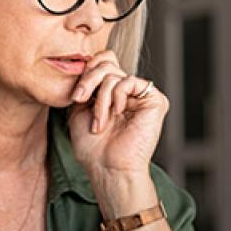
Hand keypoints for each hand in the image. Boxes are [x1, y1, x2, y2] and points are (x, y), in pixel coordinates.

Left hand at [67, 50, 167, 176]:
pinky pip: (129, 81)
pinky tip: (117, 113)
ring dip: (100, 99)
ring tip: (98, 121)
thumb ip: (85, 84)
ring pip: (114, 74)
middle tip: (79, 99)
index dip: (88, 70)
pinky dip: (116, 96)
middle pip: (107, 63)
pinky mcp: (155, 100)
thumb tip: (87, 62)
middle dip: (88, 81)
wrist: (108, 168)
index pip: (103, 62)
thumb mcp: (79, 109)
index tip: (75, 94)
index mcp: (113, 93)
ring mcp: (142, 96)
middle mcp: (129, 92)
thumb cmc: (93, 147)